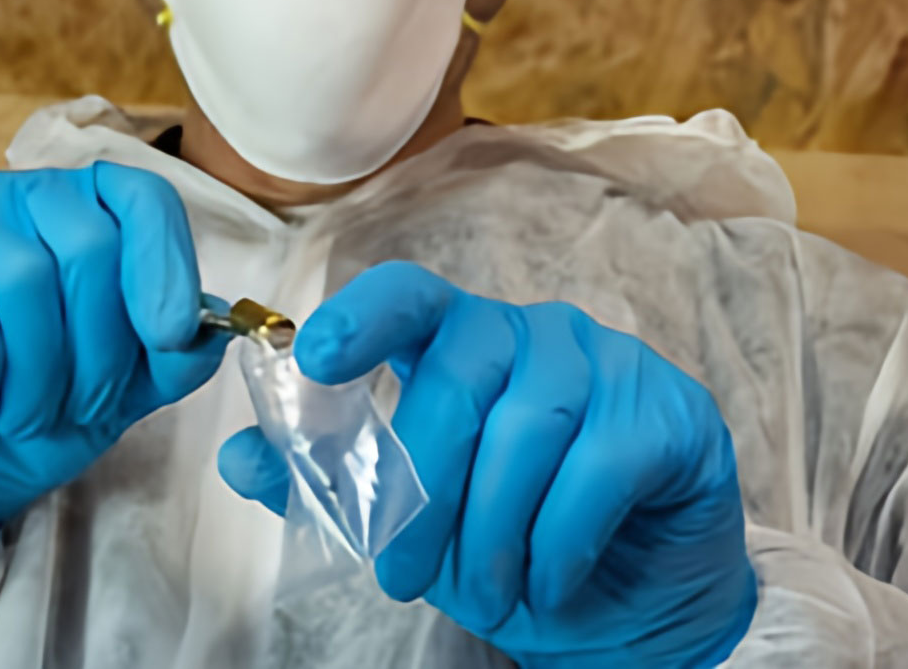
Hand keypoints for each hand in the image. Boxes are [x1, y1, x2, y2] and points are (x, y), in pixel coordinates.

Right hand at [0, 165, 225, 539]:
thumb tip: (215, 327)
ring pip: (22, 273)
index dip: (165, 264)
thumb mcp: (112, 399)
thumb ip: (167, 359)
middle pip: (88, 243)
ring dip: (35, 371)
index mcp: (78, 213)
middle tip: (75, 409)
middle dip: (96, 349)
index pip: (142, 198)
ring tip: (20, 415)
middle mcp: (13, 200)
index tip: (167, 337)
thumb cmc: (10, 416)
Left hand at [218, 263, 755, 667]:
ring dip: (491, 527)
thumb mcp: (413, 526)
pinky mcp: (669, 414)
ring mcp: (610, 364)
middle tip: (399, 573)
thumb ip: (329, 483)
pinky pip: (597, 469)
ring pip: (527, 429)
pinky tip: (550, 581)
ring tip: (486, 592)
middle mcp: (536, 334)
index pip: (411, 296)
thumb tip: (238, 454)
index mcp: (465, 342)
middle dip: (420, 485)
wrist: (632, 610)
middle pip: (459, 375)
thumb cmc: (515, 547)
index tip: (317, 357)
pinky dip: (559, 542)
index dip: (363, 316)